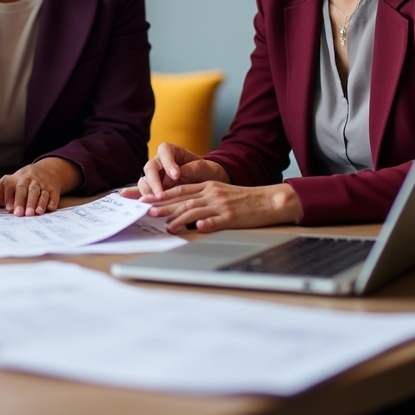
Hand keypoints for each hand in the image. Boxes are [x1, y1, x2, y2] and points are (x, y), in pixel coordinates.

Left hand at [0, 158, 81, 215]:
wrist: (46, 170)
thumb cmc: (23, 180)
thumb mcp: (10, 181)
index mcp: (17, 179)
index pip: (13, 187)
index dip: (11, 198)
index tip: (10, 209)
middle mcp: (30, 181)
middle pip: (27, 189)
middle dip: (25, 201)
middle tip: (23, 213)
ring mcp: (43, 184)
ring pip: (41, 192)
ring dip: (39, 202)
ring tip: (36, 212)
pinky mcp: (54, 189)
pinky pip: (54, 195)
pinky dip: (52, 202)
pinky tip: (50, 208)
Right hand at [131, 143, 229, 198]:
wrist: (208, 183)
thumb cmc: (208, 173)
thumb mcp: (208, 169)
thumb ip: (196, 168)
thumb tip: (181, 172)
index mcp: (172, 152)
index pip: (164, 151)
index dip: (168, 162)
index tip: (177, 175)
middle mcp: (160, 162)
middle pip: (150, 166)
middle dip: (155, 181)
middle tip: (161, 194)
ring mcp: (155, 176)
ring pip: (145, 179)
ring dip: (147, 191)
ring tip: (153, 202)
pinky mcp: (153, 188)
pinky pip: (142, 190)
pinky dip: (134, 194)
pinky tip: (125, 196)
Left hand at [142, 180, 301, 233]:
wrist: (268, 200)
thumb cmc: (243, 199)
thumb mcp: (219, 192)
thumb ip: (202, 197)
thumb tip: (182, 208)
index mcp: (207, 186)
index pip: (179, 190)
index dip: (162, 195)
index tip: (147, 200)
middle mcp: (211, 193)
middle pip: (183, 199)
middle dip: (163, 206)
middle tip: (147, 211)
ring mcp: (222, 205)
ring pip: (196, 210)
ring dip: (179, 218)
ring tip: (167, 225)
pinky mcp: (233, 217)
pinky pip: (218, 220)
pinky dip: (207, 224)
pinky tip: (197, 228)